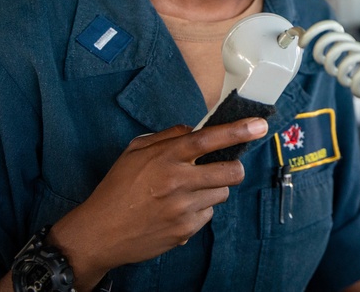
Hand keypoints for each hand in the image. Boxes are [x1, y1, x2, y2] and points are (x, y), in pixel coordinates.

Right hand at [48, 117, 268, 288]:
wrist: (99, 233)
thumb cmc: (116, 189)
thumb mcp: (134, 152)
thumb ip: (166, 137)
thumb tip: (194, 128)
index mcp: (165, 157)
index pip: (208, 139)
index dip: (238, 131)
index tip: (260, 125)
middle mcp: (177, 181)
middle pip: (230, 171)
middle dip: (233, 167)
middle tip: (222, 168)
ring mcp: (183, 209)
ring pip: (222, 194)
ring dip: (213, 190)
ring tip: (188, 192)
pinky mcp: (185, 231)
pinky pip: (208, 215)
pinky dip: (199, 211)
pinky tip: (178, 210)